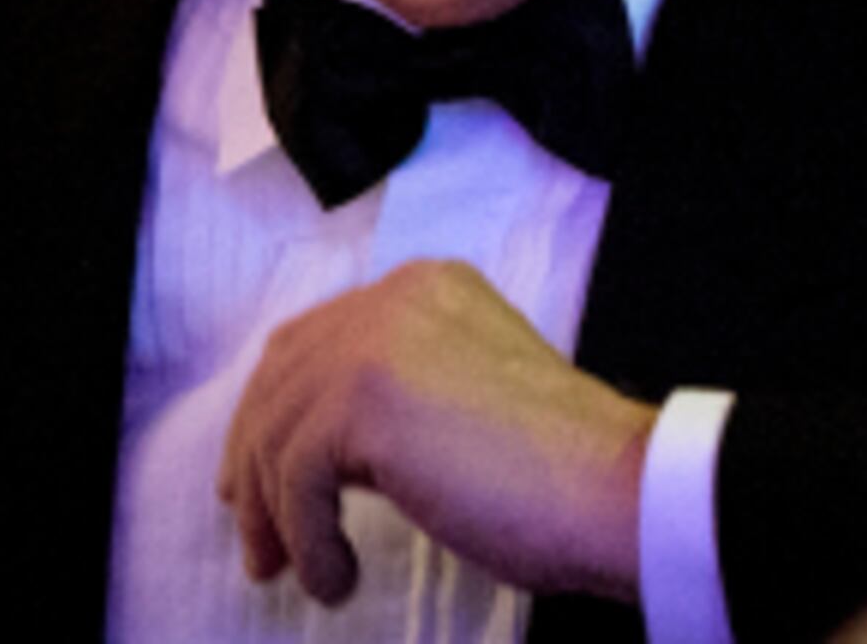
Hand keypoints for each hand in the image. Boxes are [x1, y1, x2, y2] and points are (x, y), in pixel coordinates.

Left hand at [221, 258, 657, 605]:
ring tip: (300, 573)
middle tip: (259, 543)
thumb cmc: (555, 469)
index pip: (310, 342)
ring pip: (278, 436)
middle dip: (256, 468)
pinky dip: (307, 541)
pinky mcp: (364, 401)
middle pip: (279, 383)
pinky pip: (297, 482)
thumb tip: (312, 449)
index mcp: (423, 288)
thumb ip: (396, 392)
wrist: (611, 487)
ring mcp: (375, 342)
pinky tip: (338, 578)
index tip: (258, 483)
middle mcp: (393, 298)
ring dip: (279, 519)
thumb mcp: (459, 400)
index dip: (272, 414)